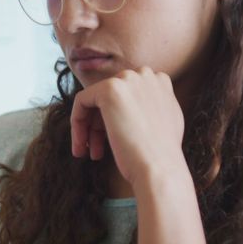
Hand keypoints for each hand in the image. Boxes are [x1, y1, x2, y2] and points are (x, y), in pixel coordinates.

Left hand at [70, 67, 185, 186]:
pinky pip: (82, 101)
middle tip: (96, 150)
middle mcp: (145, 75)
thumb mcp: (164, 122)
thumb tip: (131, 107)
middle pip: (110, 97)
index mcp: (160, 82)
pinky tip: (81, 145)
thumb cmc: (161, 156)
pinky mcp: (109, 89)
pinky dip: (78, 123)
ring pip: (94, 100)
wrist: (160, 168)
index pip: (127, 96)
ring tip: (89, 153)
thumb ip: (149, 106)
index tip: (112, 140)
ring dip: (89, 128)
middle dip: (100, 124)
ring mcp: (128, 80)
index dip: (116, 118)